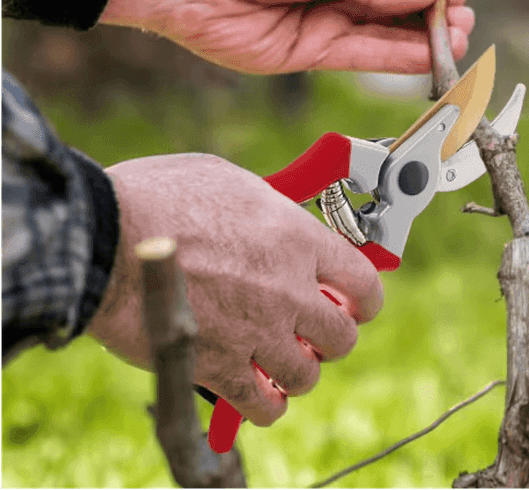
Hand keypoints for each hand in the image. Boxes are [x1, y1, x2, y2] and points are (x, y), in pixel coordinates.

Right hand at [88, 154, 382, 426]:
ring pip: (306, 375)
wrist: (104, 236)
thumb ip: (266, 209)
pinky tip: (252, 389)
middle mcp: (288, 291)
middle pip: (342, 337)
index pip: (365, 282)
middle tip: (306, 328)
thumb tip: (278, 217)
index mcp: (297, 239)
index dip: (363, 297)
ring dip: (294, 369)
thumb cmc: (158, 197)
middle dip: (328, 335)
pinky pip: (264, 407)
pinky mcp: (220, 368)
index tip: (352, 301)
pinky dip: (264, 404)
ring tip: (274, 357)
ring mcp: (258, 333)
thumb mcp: (228, 180)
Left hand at [100, 0, 474, 74]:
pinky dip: (396, 59)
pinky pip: (364, 57)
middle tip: (466, 27)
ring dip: (423, 42)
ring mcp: (327, 23)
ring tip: (458, 45)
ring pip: (386, 36)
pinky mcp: (311, 54)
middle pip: (400, 8)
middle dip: (435, 17)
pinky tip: (426, 57)